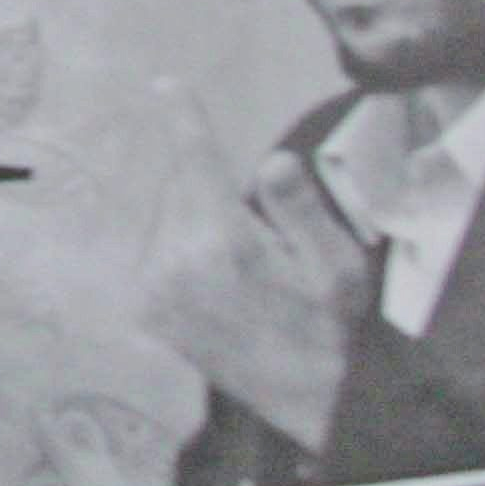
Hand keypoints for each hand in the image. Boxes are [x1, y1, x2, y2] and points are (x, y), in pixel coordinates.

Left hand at [140, 104, 369, 449]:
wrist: (307, 402)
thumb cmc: (334, 330)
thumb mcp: (339, 268)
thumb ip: (301, 209)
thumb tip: (271, 160)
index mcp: (225, 243)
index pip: (198, 163)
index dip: (184, 119)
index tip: (164, 83)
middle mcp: (176, 262)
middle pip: (181, 188)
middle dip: (213, 192)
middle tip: (261, 239)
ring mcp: (154, 289)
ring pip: (167, 218)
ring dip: (197, 223)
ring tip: (243, 271)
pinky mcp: (145, 309)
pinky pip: (156, 252)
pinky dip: (182, 250)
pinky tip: (218, 283)